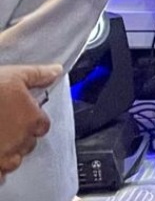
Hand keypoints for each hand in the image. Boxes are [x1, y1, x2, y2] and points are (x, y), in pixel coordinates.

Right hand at [0, 64, 61, 180]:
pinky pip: (0, 176)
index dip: (32, 120)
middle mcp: (21, 140)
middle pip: (28, 144)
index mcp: (31, 119)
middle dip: (19, 137)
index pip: (42, 126)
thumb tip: (56, 72)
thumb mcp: (15, 76)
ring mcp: (4, 156)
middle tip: (5, 127)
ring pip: (14, 161)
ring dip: (8, 153)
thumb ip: (39, 76)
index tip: (22, 116)